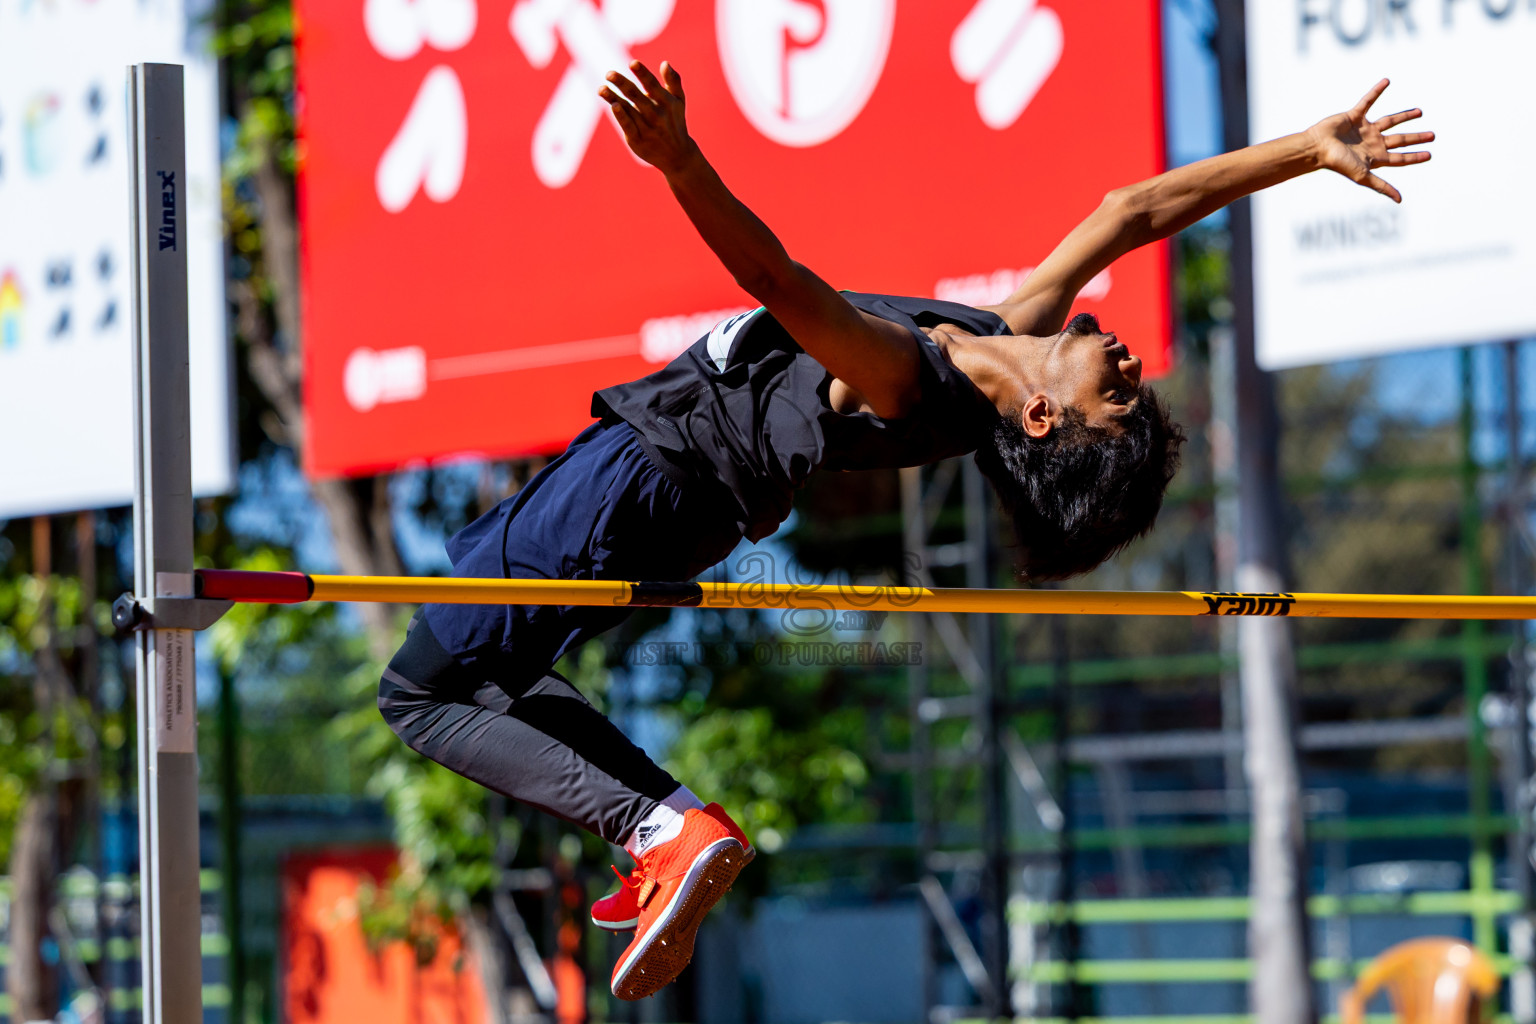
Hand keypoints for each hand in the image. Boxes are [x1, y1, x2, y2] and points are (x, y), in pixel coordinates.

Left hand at [599, 60, 697, 175]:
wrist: (677, 156)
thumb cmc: (675, 122)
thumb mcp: (679, 101)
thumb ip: (673, 81)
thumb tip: (664, 63)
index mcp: (667, 102)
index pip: (653, 85)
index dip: (643, 74)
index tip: (633, 63)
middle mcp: (657, 115)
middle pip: (637, 96)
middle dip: (623, 84)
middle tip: (609, 74)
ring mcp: (647, 128)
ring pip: (629, 110)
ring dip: (614, 98)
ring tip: (601, 88)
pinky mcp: (638, 140)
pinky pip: (628, 126)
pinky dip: (621, 117)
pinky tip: (613, 105)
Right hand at [1307, 79, 1433, 202]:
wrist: (1317, 148)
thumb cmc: (1337, 163)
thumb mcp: (1363, 176)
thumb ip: (1382, 186)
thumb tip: (1400, 201)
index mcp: (1374, 157)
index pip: (1400, 158)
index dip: (1414, 157)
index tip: (1429, 154)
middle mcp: (1372, 142)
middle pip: (1399, 140)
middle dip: (1415, 138)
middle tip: (1432, 135)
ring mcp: (1364, 129)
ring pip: (1390, 121)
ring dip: (1404, 116)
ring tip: (1420, 112)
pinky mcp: (1354, 115)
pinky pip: (1368, 101)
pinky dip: (1376, 91)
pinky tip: (1387, 81)